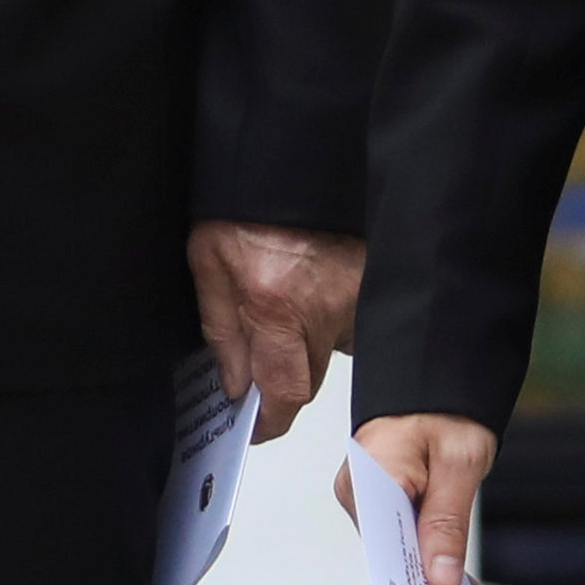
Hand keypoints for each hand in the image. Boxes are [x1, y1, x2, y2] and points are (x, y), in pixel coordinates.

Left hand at [189, 220, 362, 443]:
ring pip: (333, 349)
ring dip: (308, 343)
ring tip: (285, 308)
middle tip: (259, 365)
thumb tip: (233, 383)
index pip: (284, 392)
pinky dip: (329, 315)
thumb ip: (221, 329)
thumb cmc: (246, 203)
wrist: (289, 156)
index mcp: (277, 305)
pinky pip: (352, 318)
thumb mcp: (208, 260)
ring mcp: (357, 295)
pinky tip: (309, 289)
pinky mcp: (375, 281)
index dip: (270, 421)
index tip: (256, 427)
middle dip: (283, 382)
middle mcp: (326, 308)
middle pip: (311, 378)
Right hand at [348, 411, 498, 584]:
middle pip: (390, 553)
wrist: (435, 377)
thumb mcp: (459, 464)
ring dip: (432, 570)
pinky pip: (401, 535)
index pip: (384, 547)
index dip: (412, 583)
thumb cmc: (445, 409)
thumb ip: (446, 523)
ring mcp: (366, 497)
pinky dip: (428, 553)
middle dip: (429, 583)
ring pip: (398, 548)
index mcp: (367, 480)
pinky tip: (454, 575)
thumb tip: (439, 579)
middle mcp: (357, 493)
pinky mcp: (380, 500)